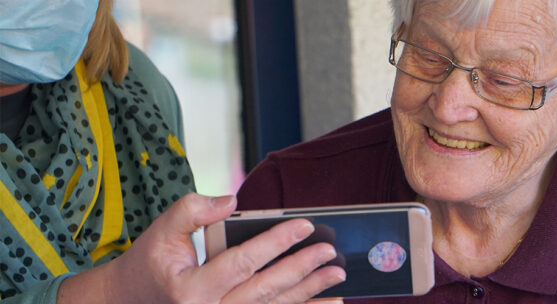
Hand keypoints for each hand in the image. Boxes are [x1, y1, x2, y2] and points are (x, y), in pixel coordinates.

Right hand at [58, 193, 345, 302]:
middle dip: (302, 269)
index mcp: (190, 289)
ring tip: (337, 278)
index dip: (276, 241)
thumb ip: (193, 210)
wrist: (129, 303)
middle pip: (265, 289)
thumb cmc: (149, 264)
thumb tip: (232, 200)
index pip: (242, 262)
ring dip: (309, 294)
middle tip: (330, 252)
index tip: (305, 225)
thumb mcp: (161, 231)